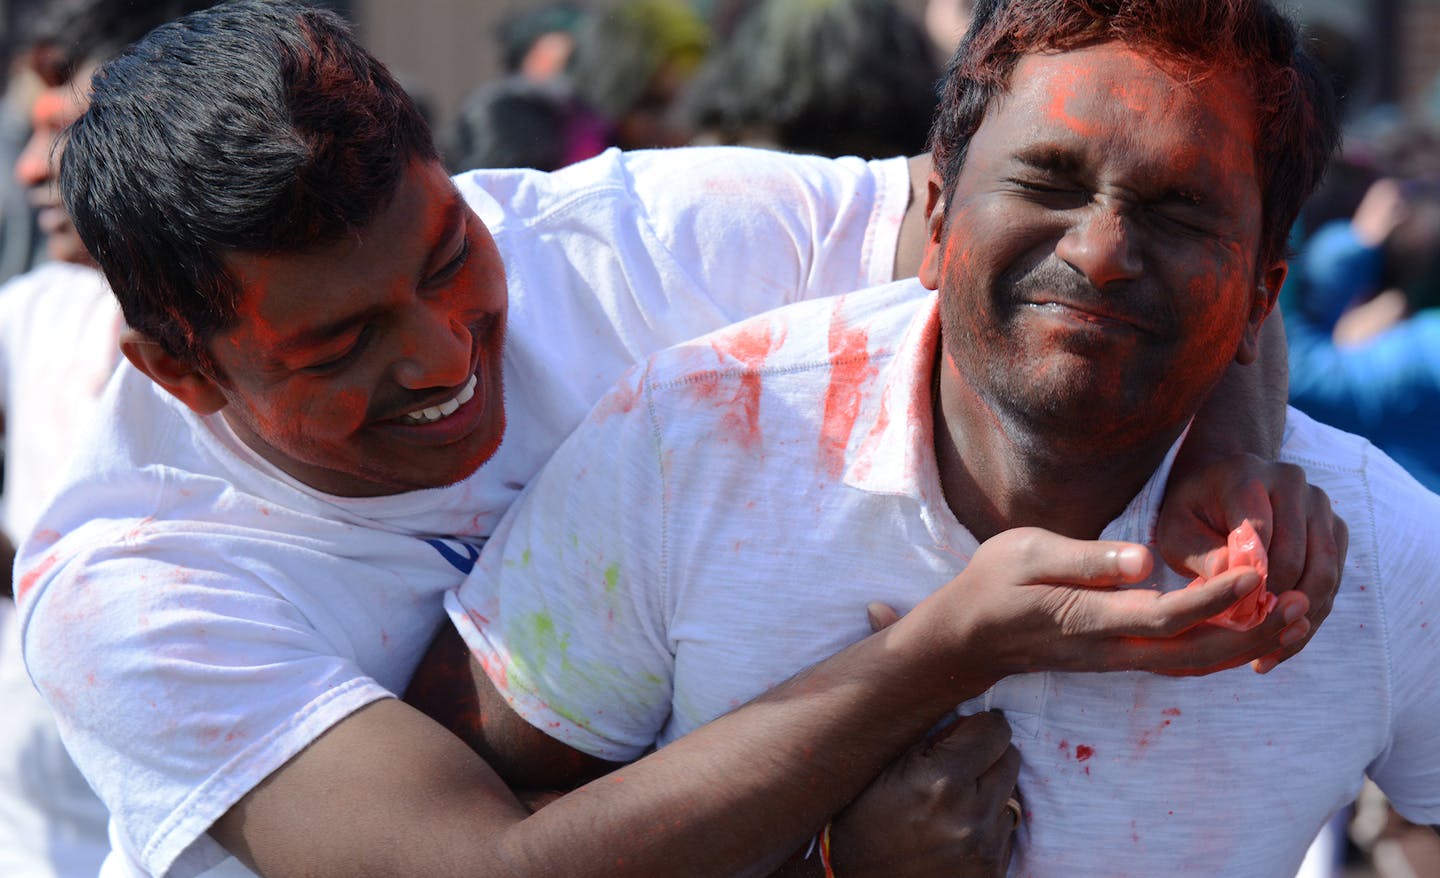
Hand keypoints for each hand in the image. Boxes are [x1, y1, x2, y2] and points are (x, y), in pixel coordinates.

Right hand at [828, 712, 1020, 876]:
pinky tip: (954, 831)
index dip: (979, 726)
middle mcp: (970, 816)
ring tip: (950, 805)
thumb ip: (929, 736)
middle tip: (958, 766)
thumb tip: (967, 716)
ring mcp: (984, 849)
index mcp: (940, 781)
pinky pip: (1005, 831)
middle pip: (1011, 758)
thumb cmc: (860, 820)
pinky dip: (986, 825)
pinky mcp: (991, 872)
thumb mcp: (882, 767)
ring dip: (987, 793)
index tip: (965, 733)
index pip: (996, 730)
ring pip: (1010, 796)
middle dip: (987, 755)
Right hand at [902, 527, 1312, 686]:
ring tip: (1289, 620)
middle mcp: (1111, 650)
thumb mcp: (1026, 553)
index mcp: (1090, 620)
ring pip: (1192, 664)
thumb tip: (1145, 561)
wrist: (967, 636)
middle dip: (1252, 634)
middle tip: (1298, 607)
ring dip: (1244, 646)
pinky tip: (1243, 627)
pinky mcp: (1118, 658)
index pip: (1168, 615)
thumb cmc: (993, 584)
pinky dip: (1218, 647)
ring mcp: (1116, 660)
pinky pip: (1179, 660)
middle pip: (1196, 655)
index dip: (1216, 598)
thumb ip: (1086, 558)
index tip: (1256, 572)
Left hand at [1155, 454, 1347, 672]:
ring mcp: (1320, 504)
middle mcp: (1291, 482)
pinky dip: (1310, 616)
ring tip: (1265, 656)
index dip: (1249, 581)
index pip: (1260, 533)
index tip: (1232, 618)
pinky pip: (1332, 579)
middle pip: (1297, 556)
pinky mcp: (1335, 529)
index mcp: (1246, 476)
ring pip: (1323, 572)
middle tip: (1247, 646)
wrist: (1220, 489)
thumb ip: (1201, 554)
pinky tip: (1280, 646)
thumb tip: (1234, 584)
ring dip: (1298, 619)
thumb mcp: (1175, 531)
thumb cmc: (1190, 513)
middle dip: (1274, 605)